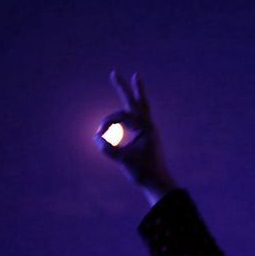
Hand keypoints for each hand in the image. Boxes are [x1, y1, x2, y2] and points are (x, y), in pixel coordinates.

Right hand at [94, 70, 177, 204]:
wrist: (158, 183)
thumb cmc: (143, 172)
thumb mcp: (123, 160)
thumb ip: (108, 148)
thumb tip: (96, 137)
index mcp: (146, 127)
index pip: (121, 116)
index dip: (108, 122)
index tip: (99, 134)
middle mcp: (148, 125)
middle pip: (135, 100)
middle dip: (123, 87)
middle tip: (114, 72)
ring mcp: (149, 129)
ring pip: (140, 105)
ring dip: (135, 92)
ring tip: (135, 77)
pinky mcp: (147, 136)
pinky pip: (138, 117)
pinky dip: (133, 109)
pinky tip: (132, 103)